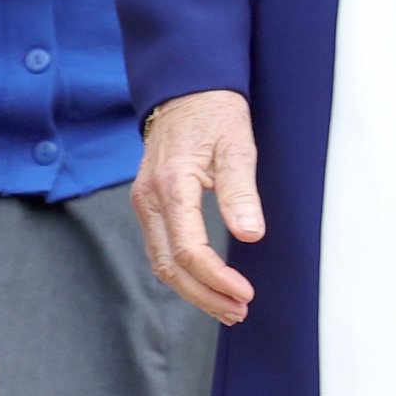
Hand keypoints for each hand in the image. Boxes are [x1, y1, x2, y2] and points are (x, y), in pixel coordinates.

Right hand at [131, 90, 264, 324]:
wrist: (186, 86)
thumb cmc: (214, 110)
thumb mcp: (236, 143)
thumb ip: (240, 190)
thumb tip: (251, 234)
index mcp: (171, 184)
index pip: (190, 250)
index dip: (216, 279)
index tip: (244, 293)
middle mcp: (149, 197)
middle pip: (170, 266)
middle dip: (204, 295)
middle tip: (238, 309)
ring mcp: (144, 200)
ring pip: (161, 262)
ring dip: (193, 289)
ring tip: (227, 304)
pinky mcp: (147, 201)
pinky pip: (159, 247)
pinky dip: (182, 270)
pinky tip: (205, 280)